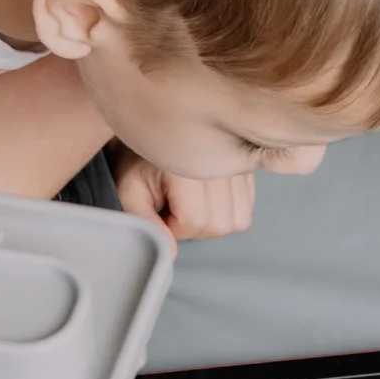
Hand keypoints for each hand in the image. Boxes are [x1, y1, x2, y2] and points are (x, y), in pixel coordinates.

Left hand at [111, 149, 257, 239]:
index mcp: (188, 163)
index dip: (174, 226)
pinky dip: (229, 211)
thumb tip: (171, 252)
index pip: (195, 220)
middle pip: (220, 224)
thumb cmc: (140, 157)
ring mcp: (239, 163)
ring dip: (214, 221)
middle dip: (194, 227)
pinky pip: (247, 207)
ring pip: (238, 219)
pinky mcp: (248, 167)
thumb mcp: (131, 188)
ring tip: (192, 204)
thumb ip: (146, 221)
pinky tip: (208, 198)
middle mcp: (220, 160)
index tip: (160, 212)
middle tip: (174, 209)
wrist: (156, 125)